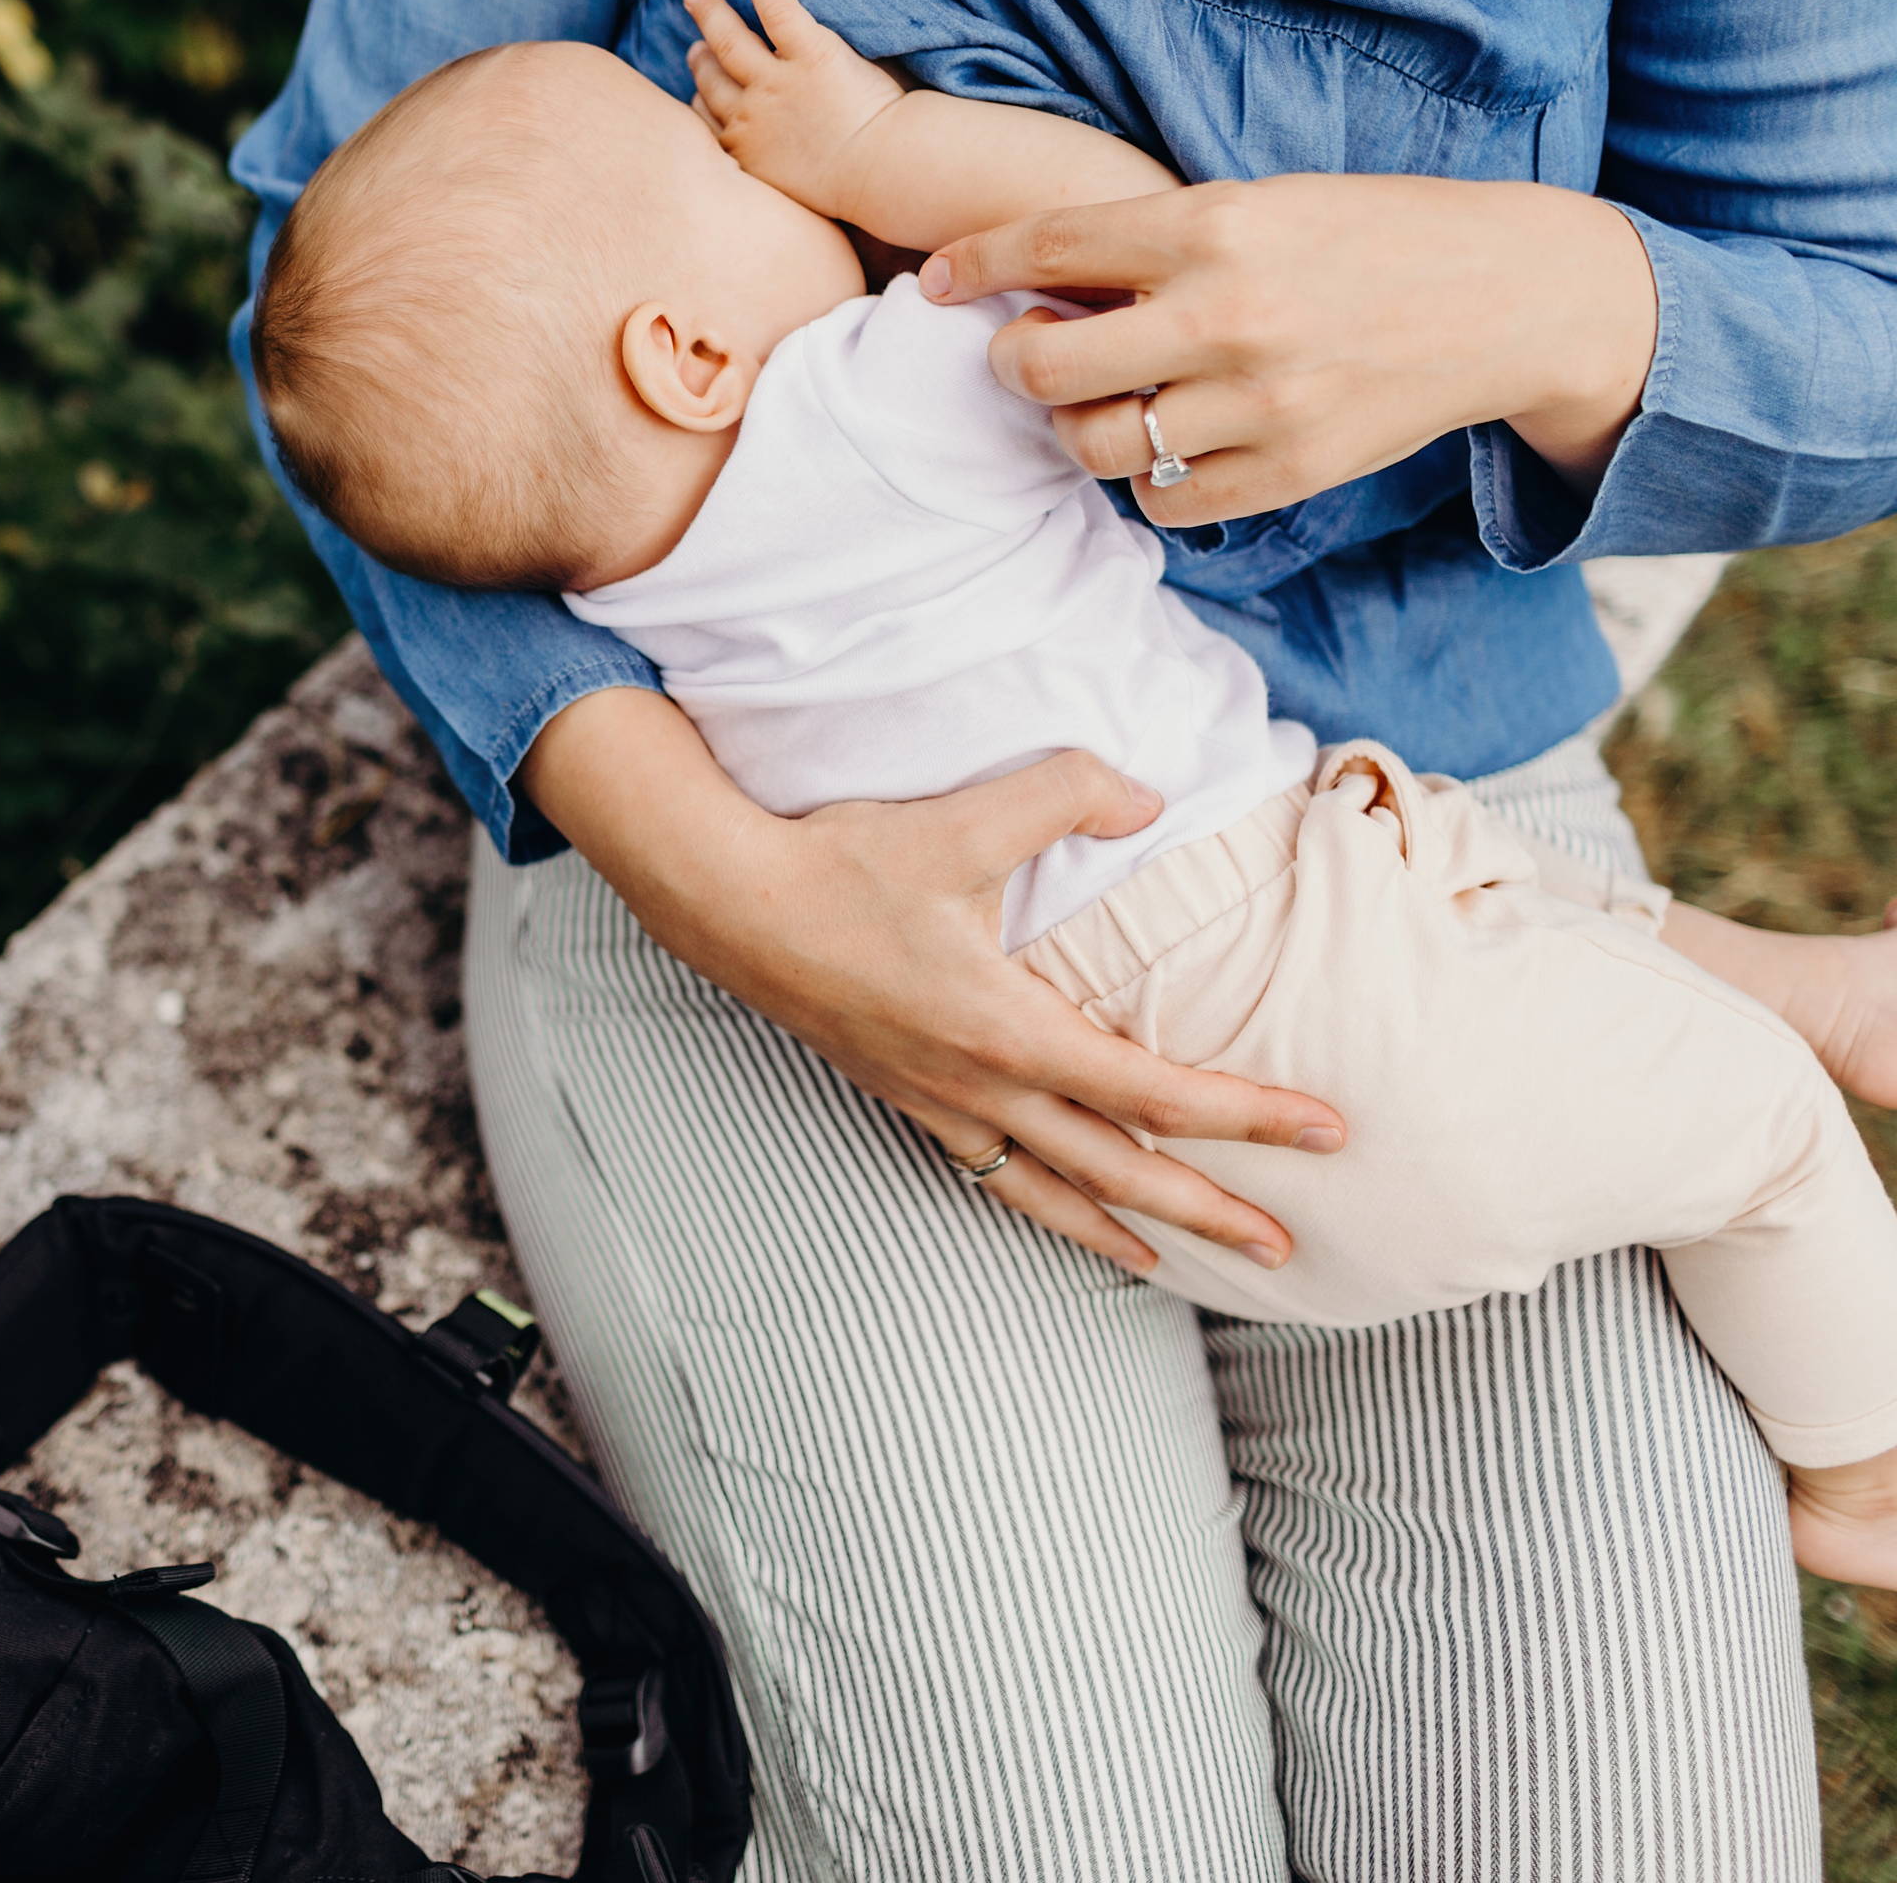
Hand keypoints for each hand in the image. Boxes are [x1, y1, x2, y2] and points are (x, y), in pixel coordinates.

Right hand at [522, 689, 1343, 1271]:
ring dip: (1132, 1229)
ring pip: (1054, 1189)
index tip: (1325, 1131)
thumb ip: (1070, 794)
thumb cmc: (846, 860)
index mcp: (1006, 1028)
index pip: (1155, 1090)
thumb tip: (1150, 797)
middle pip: (1119, 1169)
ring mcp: (938, 1102)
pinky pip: (995, 1174)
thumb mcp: (966, 817)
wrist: (731, 902)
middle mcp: (979, 1085)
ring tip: (1193, 1263)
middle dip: (1210, 1208)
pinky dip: (1050, 1207)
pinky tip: (1079, 1218)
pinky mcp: (907, 1097)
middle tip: (1288, 1245)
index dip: (1248, 1115)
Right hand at [682, 0, 905, 221]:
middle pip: (712, 81)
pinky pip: (778, 12)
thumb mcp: (792, 197)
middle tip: (695, 45)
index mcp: (745, 154)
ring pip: (730, 41)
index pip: (707, 124)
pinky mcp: (810, 52)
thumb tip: (772, 172)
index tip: (696, 92)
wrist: (880, 173)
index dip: (699, 103)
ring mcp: (776, 83)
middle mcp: (749, 117)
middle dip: (700, 60)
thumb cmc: (848, 193)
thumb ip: (774, 175)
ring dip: (711, 15)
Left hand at [920, 174, 1657, 523]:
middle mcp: (1227, 317)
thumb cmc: (1372, 238)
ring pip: (1091, 448)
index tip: (936, 280)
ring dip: (1077, 429)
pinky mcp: (1290, 472)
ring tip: (1105, 403)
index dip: (975, 265)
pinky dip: (1151, 480)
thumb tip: (1040, 286)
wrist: (1510, 297)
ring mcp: (1258, 404)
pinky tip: (1175, 445)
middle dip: (1014, 363)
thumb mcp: (1266, 204)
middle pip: (1043, 369)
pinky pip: (1165, 502)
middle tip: (1027, 355)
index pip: (1049, 245)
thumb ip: (1159, 243)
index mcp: (1215, 227)